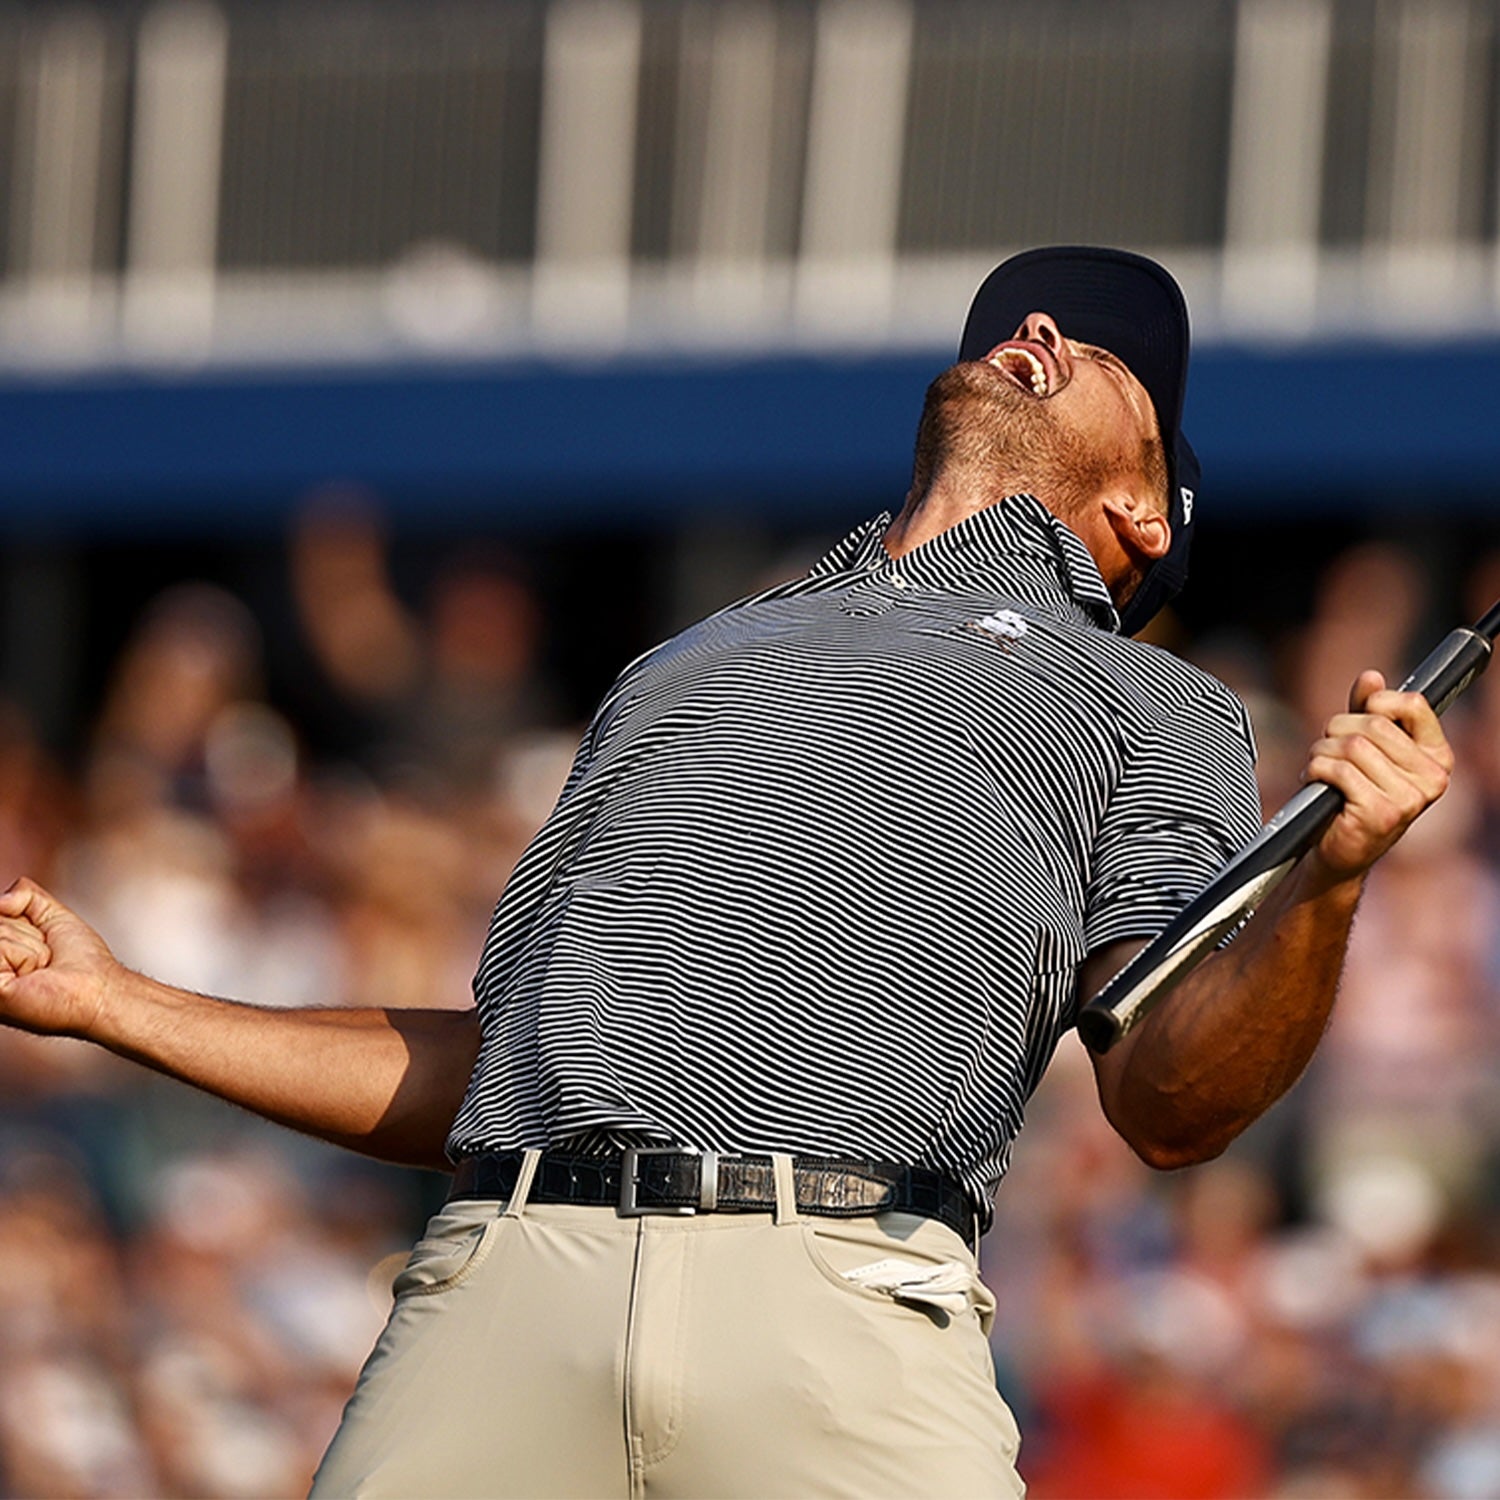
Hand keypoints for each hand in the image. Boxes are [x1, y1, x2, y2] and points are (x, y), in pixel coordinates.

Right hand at [0, 879, 120, 1037]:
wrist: (99, 991)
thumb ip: (25, 896)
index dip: (25, 923)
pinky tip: (31, 977)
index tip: (43, 944)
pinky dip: (23, 957)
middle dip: (27, 934)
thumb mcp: (52, 916)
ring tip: (40, 969)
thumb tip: (0, 900)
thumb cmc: (82, 963)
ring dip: (29, 947)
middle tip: (44, 960)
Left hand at [1303, 670, 1453, 884]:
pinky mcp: (1380, 813)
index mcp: (1437, 758)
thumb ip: (1369, 711)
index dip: (1377, 702)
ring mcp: (1409, 798)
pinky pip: (1338, 770)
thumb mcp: (1365, 748)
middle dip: (1337, 730)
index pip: (1414, 704)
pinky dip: (1315, 771)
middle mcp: (1432, 778)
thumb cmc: (1352, 796)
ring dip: (1322, 753)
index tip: (1361, 715)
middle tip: (1328, 750)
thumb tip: (1371, 677)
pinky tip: (1315, 784)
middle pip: (1373, 723)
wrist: (1339, 850)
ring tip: (1320, 770)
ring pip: (1352, 745)